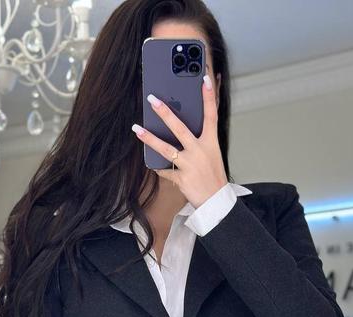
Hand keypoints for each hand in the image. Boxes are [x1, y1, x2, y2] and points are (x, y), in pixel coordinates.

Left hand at [132, 73, 227, 207]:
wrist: (216, 202)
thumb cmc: (213, 176)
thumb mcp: (212, 154)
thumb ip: (201, 139)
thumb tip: (187, 125)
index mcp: (211, 143)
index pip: (211, 115)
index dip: (208, 96)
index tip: (204, 78)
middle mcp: (200, 151)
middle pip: (180, 128)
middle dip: (165, 113)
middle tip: (152, 99)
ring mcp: (190, 165)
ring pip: (166, 149)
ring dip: (149, 138)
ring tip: (136, 129)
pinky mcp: (181, 179)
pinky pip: (165, 171)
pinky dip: (159, 168)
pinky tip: (151, 164)